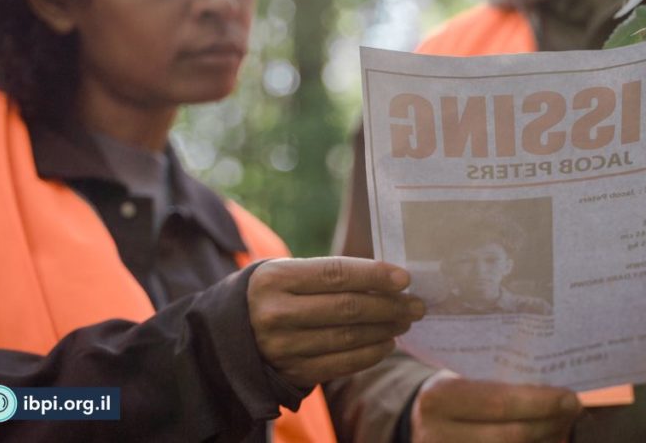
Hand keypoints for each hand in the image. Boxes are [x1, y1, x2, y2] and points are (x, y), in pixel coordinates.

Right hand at [248, 257, 424, 387]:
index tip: (405, 278)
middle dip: (389, 306)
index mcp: (276, 279)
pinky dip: (370, 354)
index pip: (335, 273)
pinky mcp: (292, 372)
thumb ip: (330, 274)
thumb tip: (388, 281)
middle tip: (415, 304)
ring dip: (384, 329)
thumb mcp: (288, 272)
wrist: (230, 333)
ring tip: (405, 320)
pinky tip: (387, 343)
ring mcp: (283, 347)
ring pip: (347, 338)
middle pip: (346, 308)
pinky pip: (341, 365)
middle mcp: (276, 313)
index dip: (374, 275)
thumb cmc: (274, 293)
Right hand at [412, 372, 581, 442]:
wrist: (420, 424)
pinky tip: (546, 440)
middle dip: (549, 423)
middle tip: (573, 410)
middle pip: (511, 435)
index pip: (499, 402)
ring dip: (545, 441)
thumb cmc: (451, 394)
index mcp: (439, 398)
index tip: (570, 397)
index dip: (540, 403)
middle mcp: (437, 434)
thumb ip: (498, 383)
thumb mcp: (461, 378)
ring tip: (563, 425)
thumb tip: (554, 390)